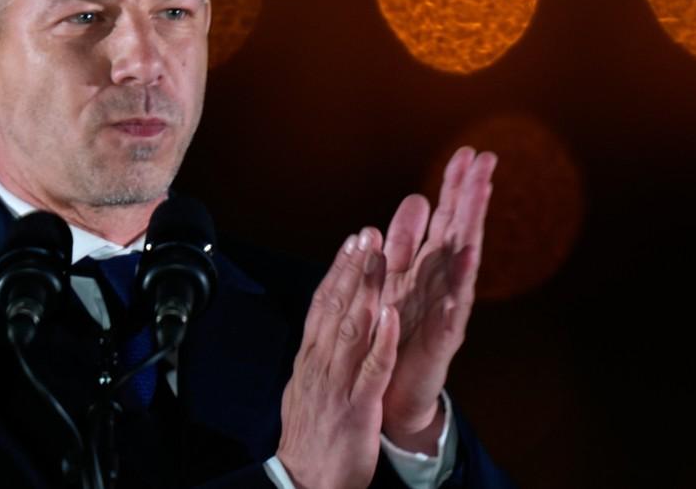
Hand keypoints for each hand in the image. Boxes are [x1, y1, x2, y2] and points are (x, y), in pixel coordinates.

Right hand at [277, 228, 399, 488]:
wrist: (305, 482)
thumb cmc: (311, 437)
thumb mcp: (307, 388)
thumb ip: (316, 356)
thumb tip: (321, 327)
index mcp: (311, 358)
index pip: (323, 304)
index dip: (338, 269)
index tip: (352, 240)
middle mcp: (320, 363)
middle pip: (336, 305)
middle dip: (352, 266)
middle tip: (369, 232)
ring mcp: (338, 382)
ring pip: (353, 327)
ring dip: (366, 289)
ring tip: (380, 256)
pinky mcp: (357, 406)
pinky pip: (371, 368)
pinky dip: (380, 339)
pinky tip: (390, 314)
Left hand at [379, 147, 496, 451]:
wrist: (393, 391)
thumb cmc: (398, 333)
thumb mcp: (398, 279)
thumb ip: (407, 241)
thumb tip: (418, 198)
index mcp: (429, 266)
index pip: (447, 218)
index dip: (456, 186)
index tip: (467, 153)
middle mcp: (443, 281)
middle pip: (461, 230)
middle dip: (472, 194)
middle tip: (486, 159)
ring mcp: (447, 307)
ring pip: (463, 261)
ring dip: (472, 227)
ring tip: (481, 197)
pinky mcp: (443, 338)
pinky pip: (453, 307)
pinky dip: (460, 284)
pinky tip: (469, 260)